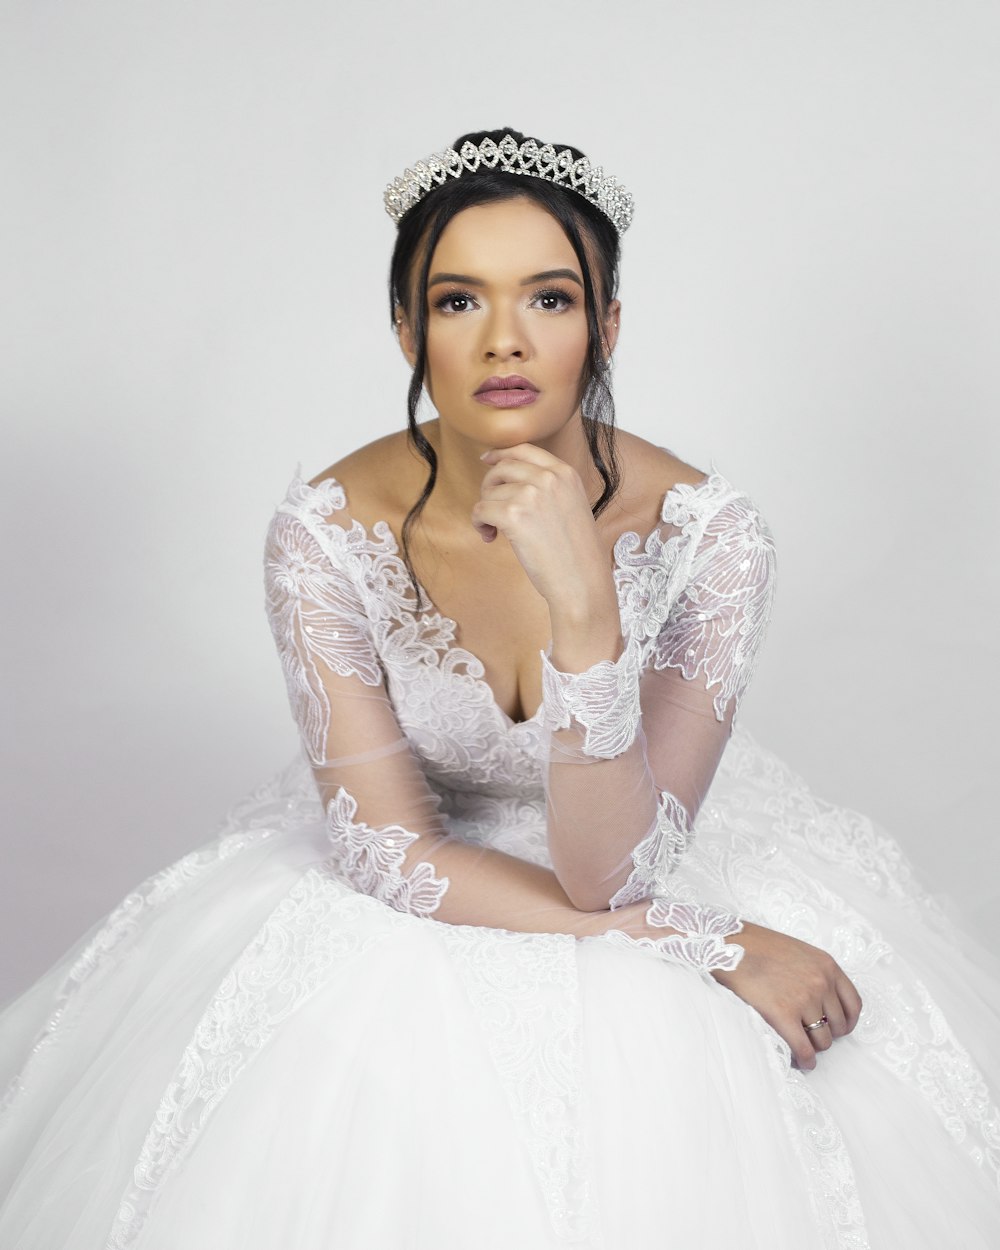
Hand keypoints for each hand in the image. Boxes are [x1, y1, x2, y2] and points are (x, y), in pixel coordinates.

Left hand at [474, 444, 615, 622]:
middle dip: (489, 486)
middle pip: (502, 467)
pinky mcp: (514, 515)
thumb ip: (550, 489)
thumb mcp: (573, 507)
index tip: (487, 460)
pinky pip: (480, 510)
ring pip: (489, 492)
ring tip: (494, 531)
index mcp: (566, 473)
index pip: (525, 450)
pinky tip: (490, 537)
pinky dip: (479, 524)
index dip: (501, 453)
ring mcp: (531, 494)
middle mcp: (549, 478)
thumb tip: (511, 480)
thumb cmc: (577, 555)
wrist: (583, 582)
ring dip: (485, 511)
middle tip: (491, 510)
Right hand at [711, 922, 862, 1070]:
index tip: (836, 1028)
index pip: (853, 1004)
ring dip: (813, 1048)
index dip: (846, 1022)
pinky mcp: (783, 1015)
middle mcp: (821, 982)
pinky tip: (799, 1062)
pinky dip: (805, 1061)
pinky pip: (804, 1049)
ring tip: (801, 1049)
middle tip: (810, 1037)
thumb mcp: (796, 951)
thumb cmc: (755, 945)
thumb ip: (812, 972)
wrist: (726, 944)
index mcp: (826, 965)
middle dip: (826, 1035)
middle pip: (838, 1026)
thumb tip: (819, 1002)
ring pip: (822, 1041)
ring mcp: (804, 999)